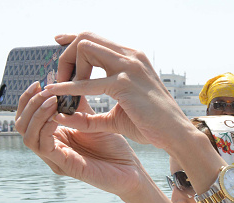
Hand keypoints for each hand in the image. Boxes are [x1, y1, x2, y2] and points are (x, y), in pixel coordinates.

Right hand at [15, 81, 148, 197]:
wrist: (131, 171)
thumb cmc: (114, 148)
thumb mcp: (93, 120)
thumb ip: (77, 106)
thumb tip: (66, 79)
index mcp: (54, 137)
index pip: (28, 117)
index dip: (29, 98)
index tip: (39, 82)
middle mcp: (51, 148)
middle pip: (21, 124)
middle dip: (29, 103)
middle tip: (42, 88)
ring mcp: (55, 159)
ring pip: (27, 134)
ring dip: (36, 113)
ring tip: (50, 99)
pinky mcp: (64, 166)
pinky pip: (43, 145)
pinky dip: (45, 127)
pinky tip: (56, 114)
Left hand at [44, 32, 195, 148]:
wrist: (176, 134)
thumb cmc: (151, 124)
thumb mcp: (117, 113)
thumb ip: (93, 112)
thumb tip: (66, 115)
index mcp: (132, 58)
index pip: (96, 37)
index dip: (72, 40)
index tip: (57, 46)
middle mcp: (131, 56)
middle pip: (86, 38)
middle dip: (66, 57)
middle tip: (61, 80)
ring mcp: (129, 67)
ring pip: (85, 48)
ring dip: (68, 67)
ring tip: (63, 90)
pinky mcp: (125, 84)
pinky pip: (89, 81)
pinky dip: (69, 88)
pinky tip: (57, 94)